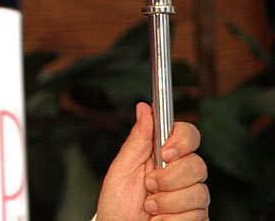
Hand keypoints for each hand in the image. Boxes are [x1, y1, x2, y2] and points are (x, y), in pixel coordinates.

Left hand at [95, 102, 208, 220]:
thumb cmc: (117, 203)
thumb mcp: (122, 168)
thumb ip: (137, 139)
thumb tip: (144, 108)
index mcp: (163, 155)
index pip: (188, 135)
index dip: (182, 140)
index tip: (165, 151)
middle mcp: (181, 174)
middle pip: (198, 164)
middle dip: (169, 179)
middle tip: (148, 186)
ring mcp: (191, 196)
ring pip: (199, 192)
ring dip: (167, 203)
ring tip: (150, 207)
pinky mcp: (196, 217)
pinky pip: (197, 215)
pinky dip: (172, 219)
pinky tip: (159, 220)